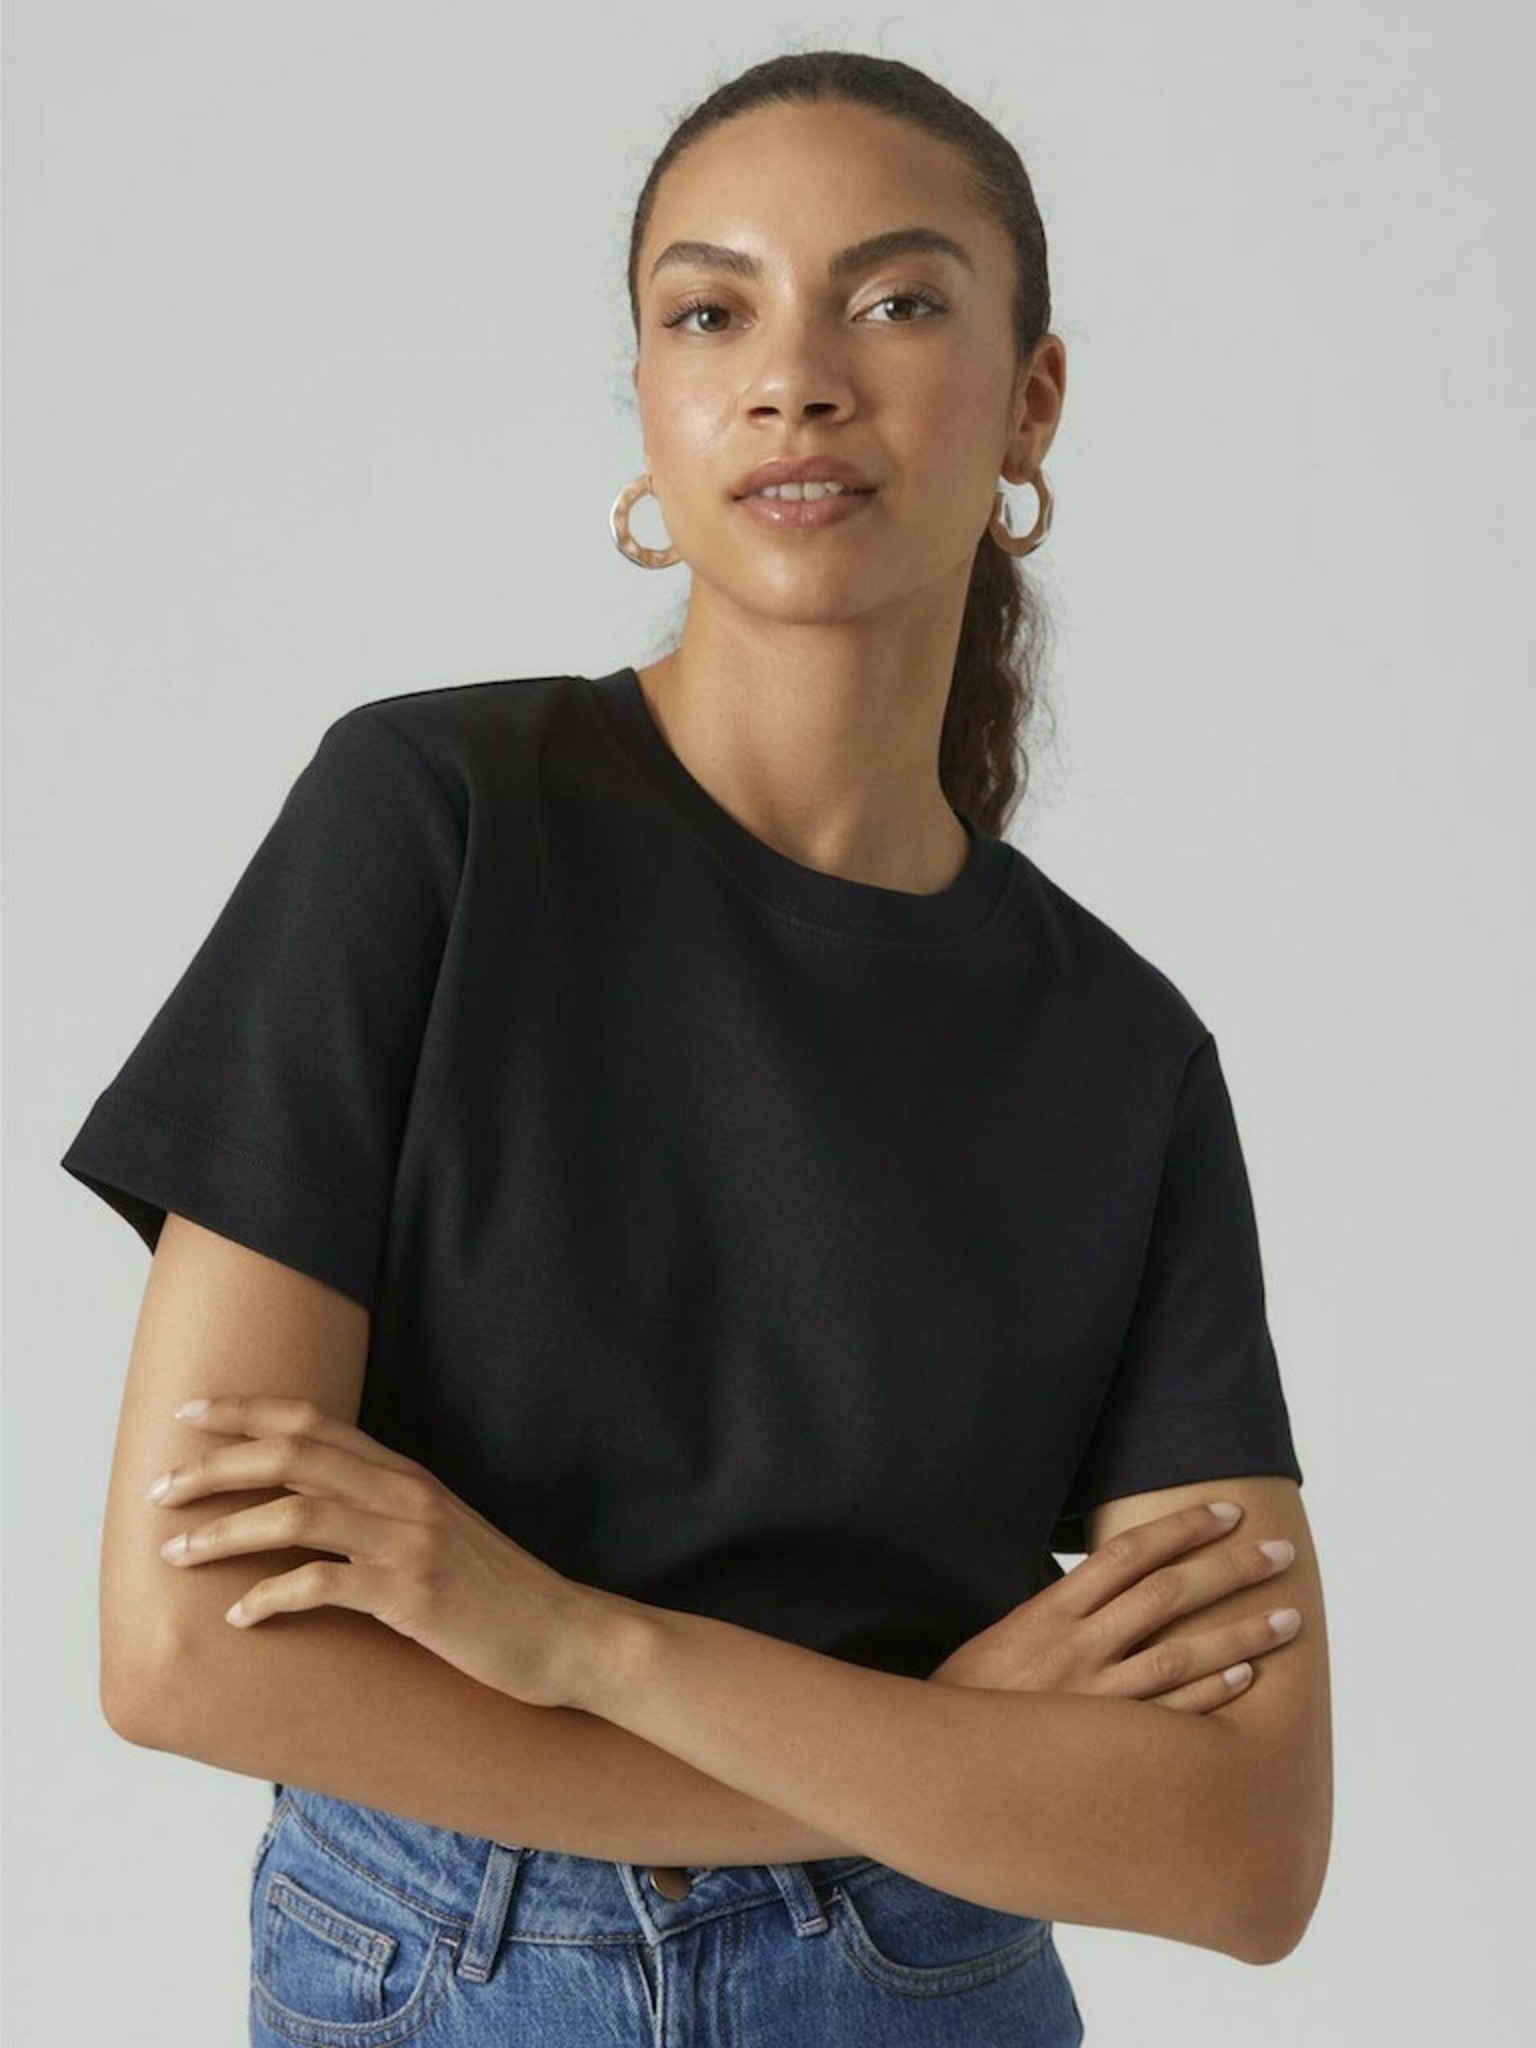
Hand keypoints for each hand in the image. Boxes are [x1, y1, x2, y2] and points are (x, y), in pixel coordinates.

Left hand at [149, 1394, 609, 1709]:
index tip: (190, 1412)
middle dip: (217, 1464)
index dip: (246, 1411)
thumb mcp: (438, 1534)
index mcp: (406, 1474)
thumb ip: (383, 1511)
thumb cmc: (496, 1593)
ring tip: (178, 1552)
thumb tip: (312, 1508)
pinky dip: (271, 1596)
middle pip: (293, 1454)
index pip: (314, 1422)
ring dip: (226, 1530)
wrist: (566, 1634)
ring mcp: (410, 1541)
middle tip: (161, 1487)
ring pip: (297, 1512)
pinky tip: (240, 1616)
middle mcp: (404, 1494)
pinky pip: (323, 1585)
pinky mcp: (412, 1594)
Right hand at [926, 1500, 1299, 1712]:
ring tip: (1289, 1617)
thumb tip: (1109, 1578)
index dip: (1181, 1528)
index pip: (1128, 1554)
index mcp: (1050, 1611)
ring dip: (1241, 1632)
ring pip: (1181, 1655)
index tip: (1227, 1512)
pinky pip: (1170, 1717)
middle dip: (1229, 1568)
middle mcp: (1077, 1646)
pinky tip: (1247, 1676)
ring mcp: (1094, 1698)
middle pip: (1167, 1594)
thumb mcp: (1007, 1634)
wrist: (939, 1766)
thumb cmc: (973, 1696)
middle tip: (1280, 1551)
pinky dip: (1211, 1694)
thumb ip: (1060, 1607)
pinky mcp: (1104, 1747)